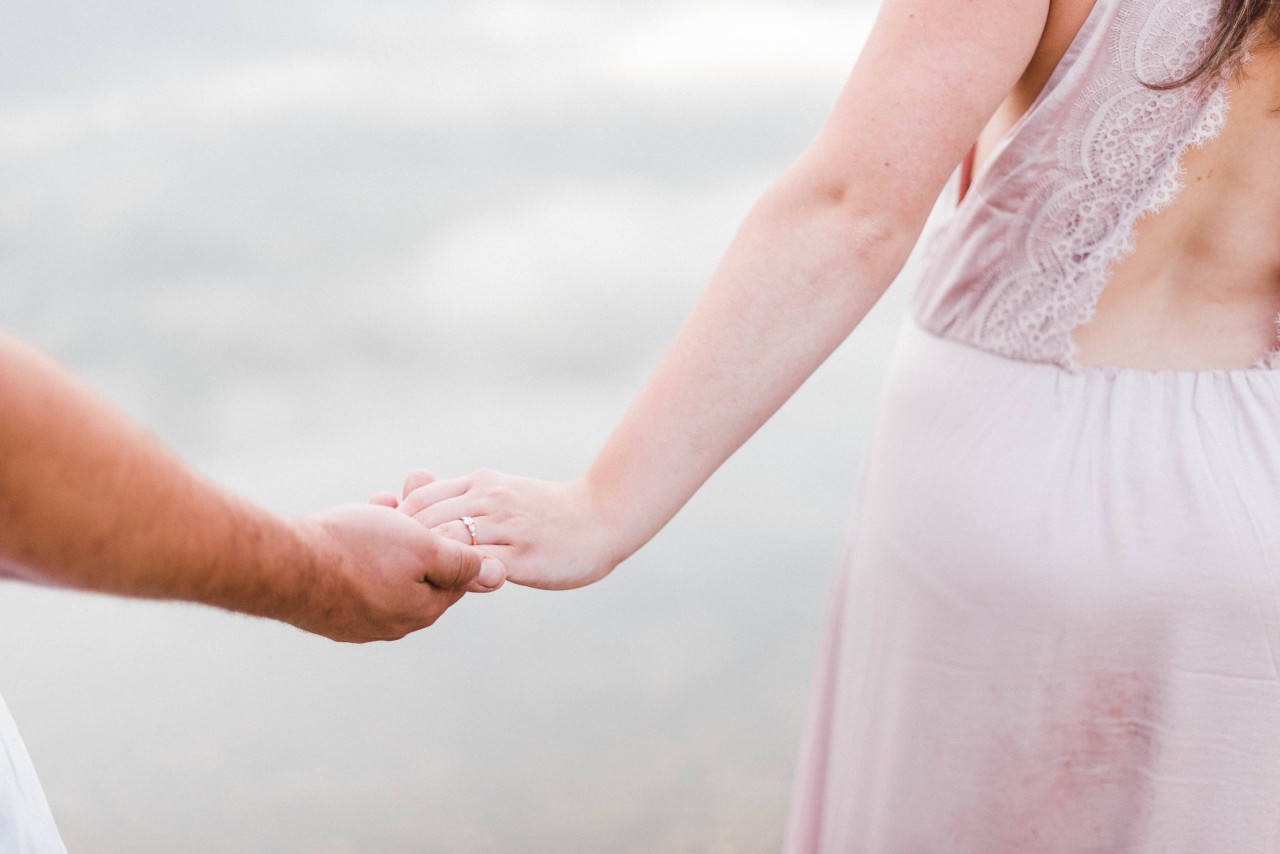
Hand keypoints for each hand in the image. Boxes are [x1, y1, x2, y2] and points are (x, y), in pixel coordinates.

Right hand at [288, 503, 504, 641]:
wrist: (285, 564)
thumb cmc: (358, 551)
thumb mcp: (422, 547)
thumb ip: (461, 561)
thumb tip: (498, 574)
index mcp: (421, 611)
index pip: (457, 577)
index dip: (456, 538)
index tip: (449, 508)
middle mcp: (391, 623)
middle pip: (420, 570)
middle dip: (422, 531)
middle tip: (417, 490)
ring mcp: (356, 620)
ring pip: (388, 568)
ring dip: (393, 532)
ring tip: (389, 498)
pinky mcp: (329, 611)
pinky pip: (358, 574)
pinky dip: (364, 544)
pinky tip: (363, 514)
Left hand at [395, 469, 625, 589]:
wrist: (601, 517)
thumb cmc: (546, 512)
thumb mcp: (500, 493)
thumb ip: (461, 498)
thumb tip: (413, 493)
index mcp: (481, 483)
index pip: (419, 500)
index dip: (401, 527)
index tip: (400, 552)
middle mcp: (490, 498)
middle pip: (425, 521)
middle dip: (406, 550)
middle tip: (402, 577)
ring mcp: (507, 526)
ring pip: (447, 542)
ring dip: (430, 566)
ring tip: (426, 587)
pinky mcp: (523, 555)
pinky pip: (479, 566)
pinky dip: (460, 578)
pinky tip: (457, 591)